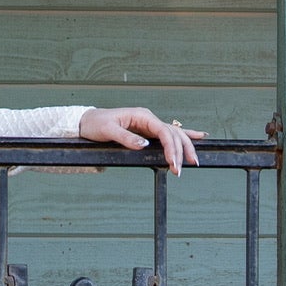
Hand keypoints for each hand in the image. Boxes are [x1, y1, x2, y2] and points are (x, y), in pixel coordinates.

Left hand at [78, 107, 203, 176]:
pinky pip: (168, 134)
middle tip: (181, 169)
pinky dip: (184, 135)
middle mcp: (148, 118)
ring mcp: (149, 124)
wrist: (87, 121)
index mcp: (142, 116)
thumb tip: (143, 145)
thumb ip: (126, 138)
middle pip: (173, 133)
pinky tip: (198, 136)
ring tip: (193, 161)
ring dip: (184, 147)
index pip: (163, 131)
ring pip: (174, 134)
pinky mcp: (147, 131)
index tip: (173, 163)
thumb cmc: (96, 124)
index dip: (171, 147)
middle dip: (181, 151)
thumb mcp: (108, 130)